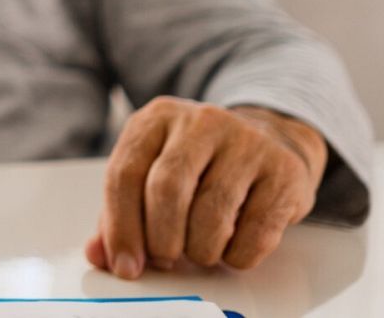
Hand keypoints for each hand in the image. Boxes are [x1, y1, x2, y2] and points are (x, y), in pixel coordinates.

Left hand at [86, 97, 327, 277]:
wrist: (271, 138)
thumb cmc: (201, 164)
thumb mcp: (153, 172)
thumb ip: (121, 212)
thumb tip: (99, 254)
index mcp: (157, 118)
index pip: (125, 174)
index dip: (121, 228)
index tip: (125, 265)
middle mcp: (201, 121)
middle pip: (167, 190)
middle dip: (160, 240)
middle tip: (164, 260)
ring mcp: (247, 142)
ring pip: (212, 214)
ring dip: (200, 251)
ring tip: (200, 251)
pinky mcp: (284, 170)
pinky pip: (256, 231)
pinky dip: (237, 255)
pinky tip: (232, 249)